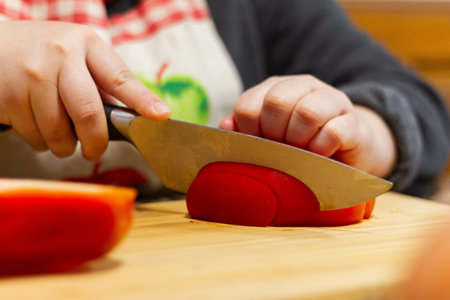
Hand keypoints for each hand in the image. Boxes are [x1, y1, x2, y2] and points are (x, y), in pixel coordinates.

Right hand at [0, 21, 170, 159]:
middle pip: (89, 114)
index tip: (161, 116)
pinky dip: (41, 141)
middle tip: (95, 150)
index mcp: (86, 44)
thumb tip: (134, 115)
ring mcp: (33, 75)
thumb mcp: (76, 54)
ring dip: (64, 145)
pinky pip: (35, 137)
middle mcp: (61, 55)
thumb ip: (102, 82)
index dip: (142, 101)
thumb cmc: (43, 54)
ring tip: (60, 132)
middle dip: (96, 143)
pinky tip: (36, 124)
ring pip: (60, 133)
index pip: (120, 77)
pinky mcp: (10, 97)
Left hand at [219, 75, 395, 176]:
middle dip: (274, 134)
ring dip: (298, 141)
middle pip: (276, 102)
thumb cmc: (302, 144)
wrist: (348, 148)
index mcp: (276, 88)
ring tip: (301, 152)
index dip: (249, 131)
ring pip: (307, 112)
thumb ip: (246, 130)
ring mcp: (331, 100)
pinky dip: (321, 149)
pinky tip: (320, 155)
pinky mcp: (353, 122)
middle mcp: (303, 86)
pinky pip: (333, 132)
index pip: (248, 104)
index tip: (260, 146)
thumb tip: (225, 125)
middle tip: (281, 148)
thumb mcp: (271, 137)